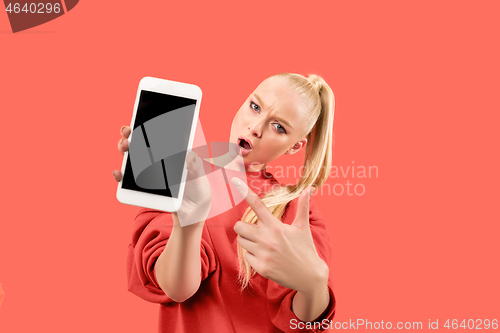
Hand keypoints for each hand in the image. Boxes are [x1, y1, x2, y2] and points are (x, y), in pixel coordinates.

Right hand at [113, 126, 211, 225]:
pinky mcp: (142, 188)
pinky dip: (120, 176)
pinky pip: (127, 181)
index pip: (155, 135)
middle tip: (127, 132)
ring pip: (131, 158)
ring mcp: (148, 173)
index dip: (145, 125)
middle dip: (130, 135)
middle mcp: (156, 161)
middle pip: (139, 143)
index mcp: (170, 153)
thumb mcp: (199, 176)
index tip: (138, 118)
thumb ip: (195, 167)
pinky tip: (117, 173)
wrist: (194, 210)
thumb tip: (191, 156)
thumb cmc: (198, 188)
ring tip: (124, 146)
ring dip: (124, 150)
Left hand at [231, 178, 328, 292]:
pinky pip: (245, 256)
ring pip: (241, 241)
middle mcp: (267, 239)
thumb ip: (303, 207)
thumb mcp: (303, 227)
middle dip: (244, 227)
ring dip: (247, 241)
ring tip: (261, 244)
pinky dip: (252, 255)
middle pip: (239, 226)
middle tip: (254, 231)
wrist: (309, 276)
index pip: (258, 206)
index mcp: (276, 226)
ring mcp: (263, 254)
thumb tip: (308, 189)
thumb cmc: (306, 249)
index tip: (235, 180)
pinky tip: (264, 257)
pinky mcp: (261, 267)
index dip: (245, 192)